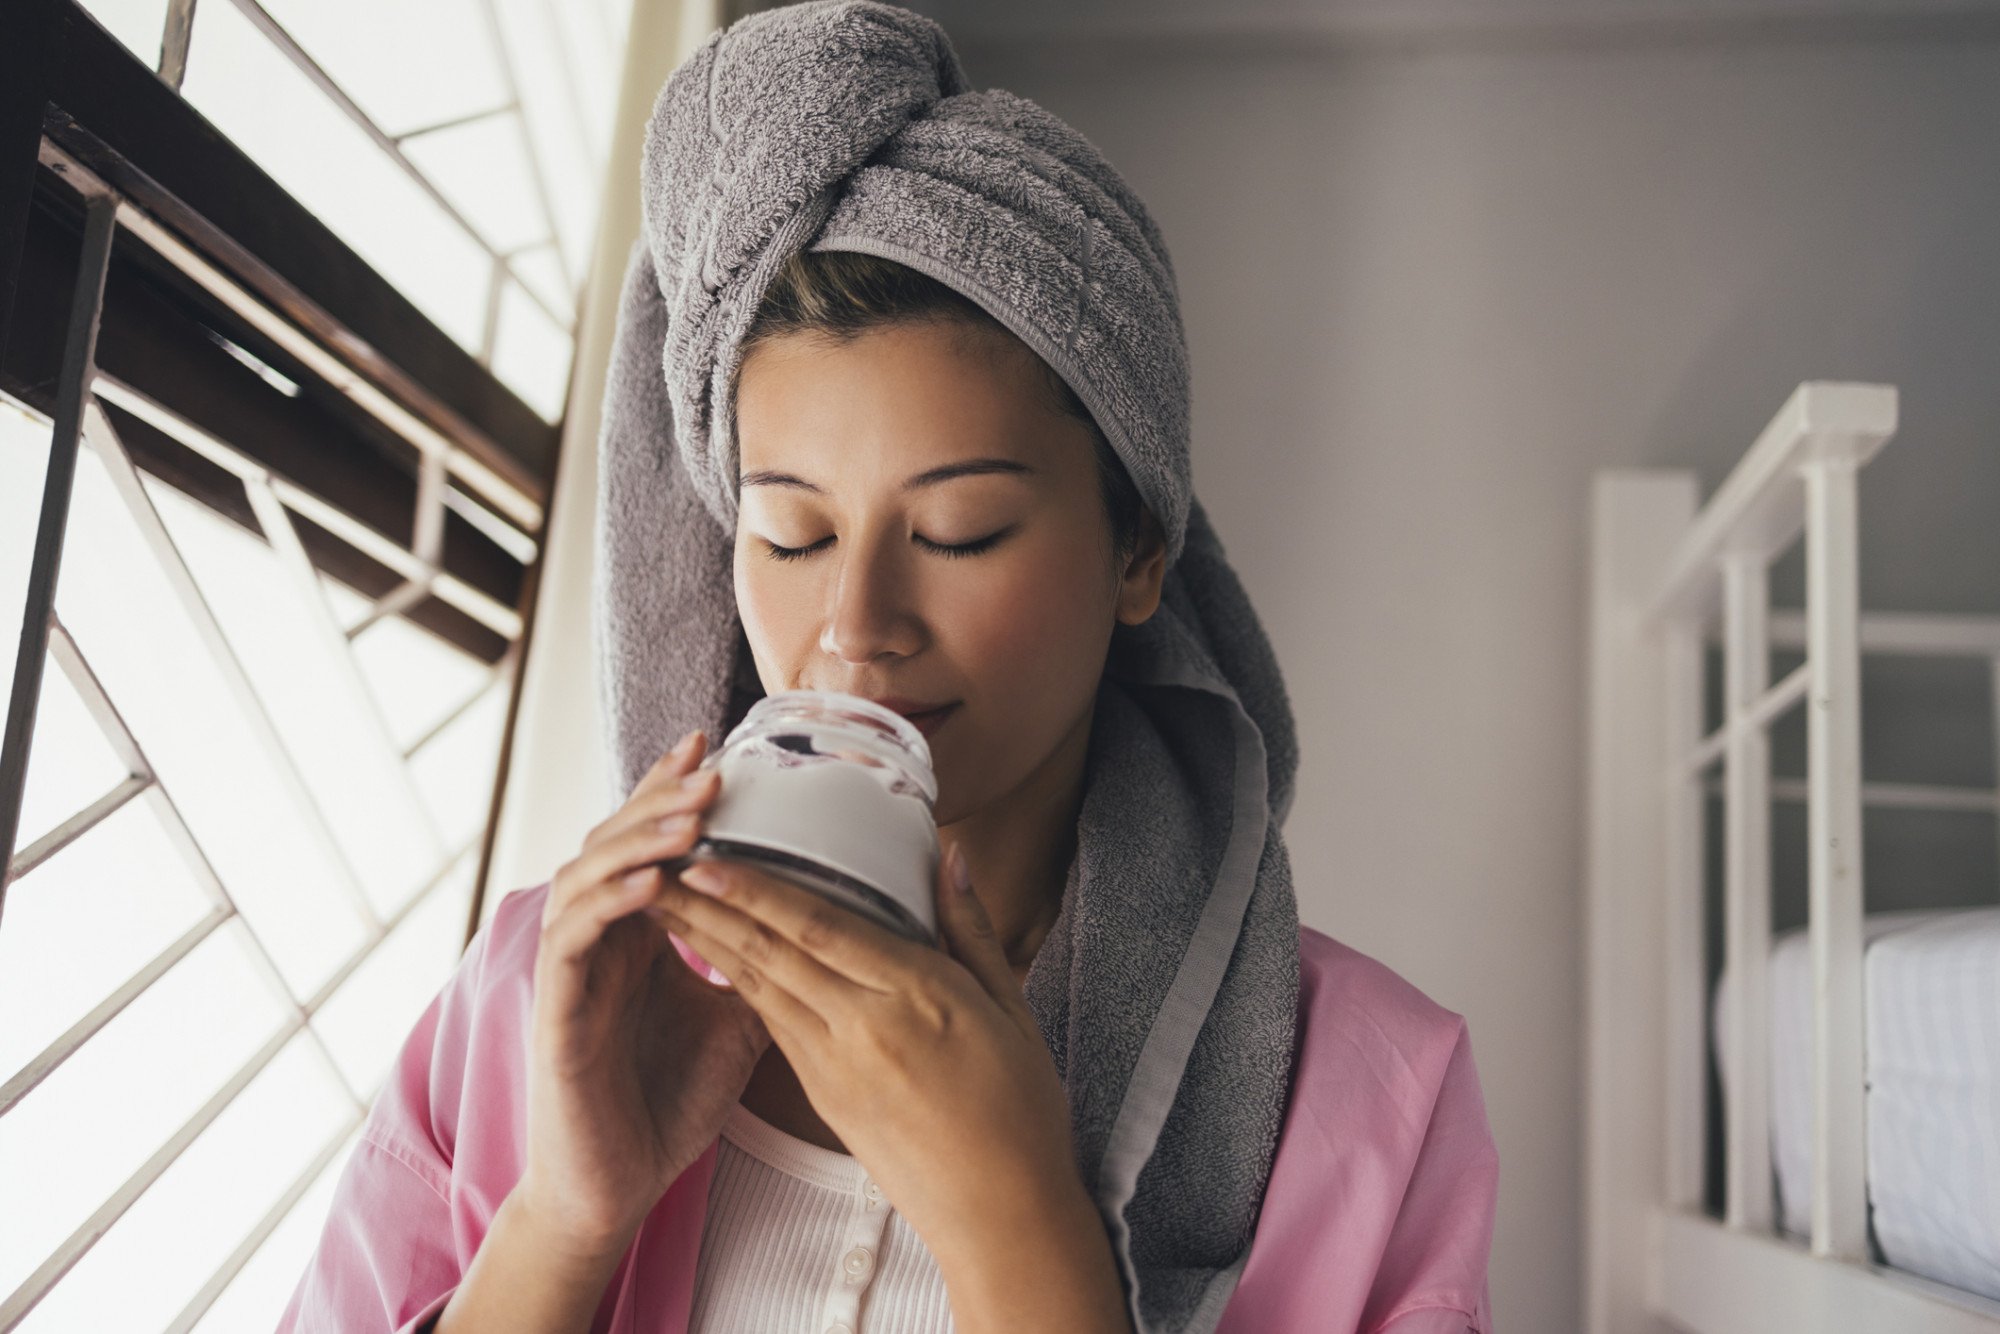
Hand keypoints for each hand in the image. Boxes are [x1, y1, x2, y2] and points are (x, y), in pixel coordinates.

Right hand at [517, 729, 772, 1253]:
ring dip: (639, 839)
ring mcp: (571, 971)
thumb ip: (762, 968)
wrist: (618, 1186)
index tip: (719, 744)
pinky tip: (652, 884)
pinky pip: (573, 941)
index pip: (651, 842)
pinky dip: (610, 905)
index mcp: (639, 934)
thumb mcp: (737, 1022)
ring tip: (692, 811)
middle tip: (711, 760)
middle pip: (616, 841)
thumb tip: (827, 928)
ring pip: (588, 875)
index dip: (675, 792)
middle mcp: (599, 939)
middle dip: (661, 797)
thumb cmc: (669, 1103)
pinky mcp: (554, 1012)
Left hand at [649, 844, 1085, 1261]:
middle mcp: (864, 1029)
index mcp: (917, 996)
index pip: (819, 929)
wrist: (1000, 1219)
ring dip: (708, 941)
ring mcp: (836, 1067)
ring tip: (665, 900)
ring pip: (761, 988)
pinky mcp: (823, 1097)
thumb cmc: (1021, 1112)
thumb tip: (946, 858)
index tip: (707, 857)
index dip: (757, 891)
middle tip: (656, 863)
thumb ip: (970, 930)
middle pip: (772, 954)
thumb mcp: (1012, 1010)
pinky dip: (740, 983)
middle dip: (709, 907)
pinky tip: (715, 956)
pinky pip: (776, 1025)